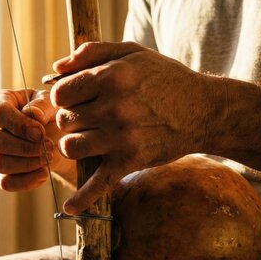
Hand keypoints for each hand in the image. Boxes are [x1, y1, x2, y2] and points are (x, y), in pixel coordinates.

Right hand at [0, 89, 75, 191]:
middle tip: (48, 147)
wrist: (56, 137)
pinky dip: (27, 181)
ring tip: (47, 159)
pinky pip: (5, 182)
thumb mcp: (51, 102)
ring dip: (26, 164)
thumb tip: (33, 115)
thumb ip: (43, 105)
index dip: (20, 125)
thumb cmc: (49, 114)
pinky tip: (43, 173)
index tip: (41, 133)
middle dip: (25, 148)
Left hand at [51, 41, 212, 213]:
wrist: (204, 110)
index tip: (74, 100)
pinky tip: (69, 207)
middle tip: (86, 119)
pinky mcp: (130, 161)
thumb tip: (56, 67)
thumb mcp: (131, 53)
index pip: (60, 94)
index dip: (63, 97)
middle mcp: (113, 107)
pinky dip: (82, 199)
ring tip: (85, 141)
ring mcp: (121, 137)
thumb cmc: (164, 78)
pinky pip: (98, 184)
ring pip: (71, 147)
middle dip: (70, 120)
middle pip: (65, 121)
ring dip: (73, 146)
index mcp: (111, 77)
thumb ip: (93, 52)